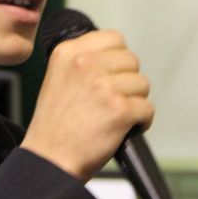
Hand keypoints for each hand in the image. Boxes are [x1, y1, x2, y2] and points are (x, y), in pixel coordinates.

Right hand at [20, 29, 153, 181]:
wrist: (49, 160)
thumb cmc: (54, 126)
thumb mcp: (56, 78)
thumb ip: (81, 63)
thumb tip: (114, 58)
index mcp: (68, 53)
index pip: (113, 38)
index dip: (117, 58)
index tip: (112, 74)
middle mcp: (85, 64)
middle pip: (131, 60)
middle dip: (127, 80)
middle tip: (113, 100)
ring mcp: (104, 86)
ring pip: (142, 83)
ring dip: (135, 101)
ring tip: (117, 115)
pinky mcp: (120, 110)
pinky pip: (147, 108)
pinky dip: (141, 121)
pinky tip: (126, 128)